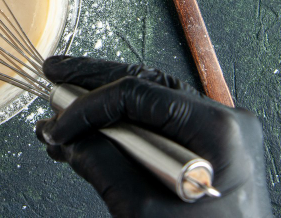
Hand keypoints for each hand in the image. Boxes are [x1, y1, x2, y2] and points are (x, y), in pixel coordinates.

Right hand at [35, 56, 271, 217]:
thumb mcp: (145, 214)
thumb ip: (104, 167)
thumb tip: (70, 139)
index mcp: (218, 131)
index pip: (138, 94)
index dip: (89, 106)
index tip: (59, 125)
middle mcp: (225, 123)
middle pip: (146, 85)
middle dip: (93, 84)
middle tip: (55, 75)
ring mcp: (220, 137)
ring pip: (150, 103)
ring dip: (103, 108)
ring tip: (61, 115)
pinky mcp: (209, 153)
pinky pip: (159, 129)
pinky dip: (122, 132)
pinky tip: (88, 137)